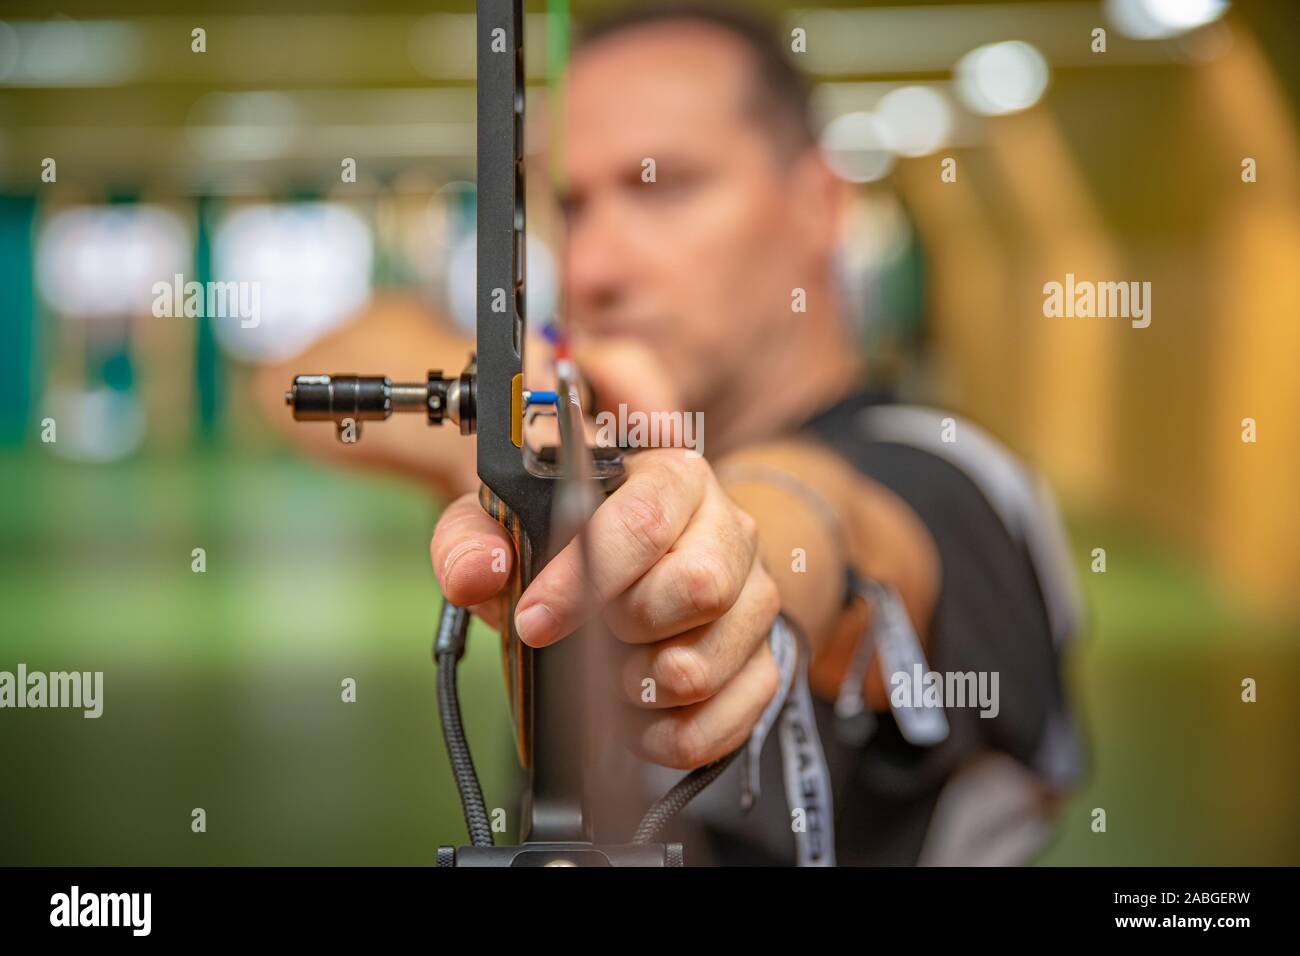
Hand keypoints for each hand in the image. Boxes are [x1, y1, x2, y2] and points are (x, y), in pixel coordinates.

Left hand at [430, 448, 781, 769]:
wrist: (633, 570)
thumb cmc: (570, 542)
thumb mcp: (507, 523)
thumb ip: (473, 539)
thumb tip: (476, 574)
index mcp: (673, 478)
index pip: (644, 521)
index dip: (584, 580)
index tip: (536, 620)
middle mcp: (729, 531)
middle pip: (698, 587)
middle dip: (622, 628)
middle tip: (586, 636)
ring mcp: (755, 600)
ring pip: (706, 664)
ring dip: (638, 686)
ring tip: (608, 672)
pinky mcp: (764, 664)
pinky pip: (724, 721)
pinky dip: (666, 735)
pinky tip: (637, 713)